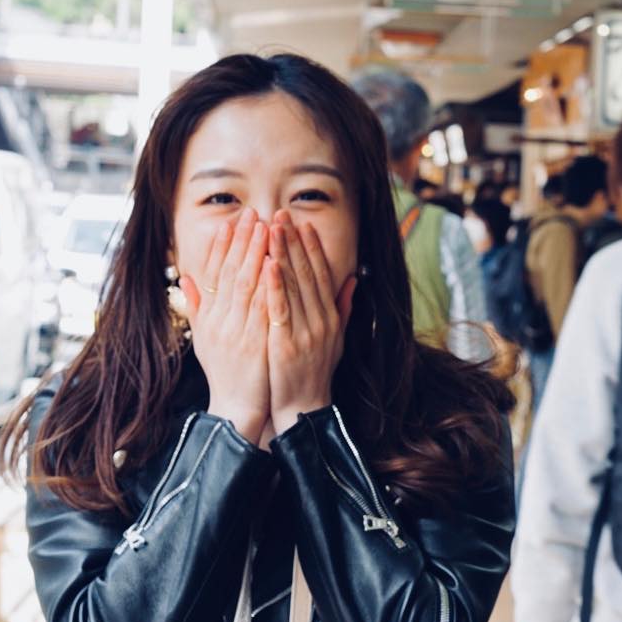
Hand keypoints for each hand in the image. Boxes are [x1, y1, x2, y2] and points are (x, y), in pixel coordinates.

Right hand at [180, 208, 269, 444]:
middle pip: (231, 273)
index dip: (223, 246)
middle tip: (252, 213)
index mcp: (210, 317)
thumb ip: (198, 308)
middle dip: (242, 241)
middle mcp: (221, 321)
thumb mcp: (205, 339)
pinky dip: (268, 284)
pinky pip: (262, 308)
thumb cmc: (225, 373)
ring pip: (246, 285)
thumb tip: (186, 279)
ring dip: (256, 254)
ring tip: (266, 228)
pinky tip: (276, 264)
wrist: (237, 407)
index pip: (215, 274)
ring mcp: (237, 331)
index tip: (232, 222)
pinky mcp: (254, 343)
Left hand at [264, 212, 356, 435]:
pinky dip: (275, 285)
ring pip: (293, 286)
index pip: (322, 275)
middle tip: (282, 214)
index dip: (313, 248)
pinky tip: (267, 264)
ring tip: (272, 228)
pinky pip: (280, 309)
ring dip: (282, 254)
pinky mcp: (287, 344)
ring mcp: (306, 332)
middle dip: (294, 242)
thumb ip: (343, 308)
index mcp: (331, 318)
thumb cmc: (315, 373)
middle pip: (307, 274)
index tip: (302, 223)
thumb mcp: (336, 339)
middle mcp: (322, 321)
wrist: (304, 408)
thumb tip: (354, 279)